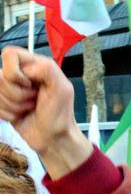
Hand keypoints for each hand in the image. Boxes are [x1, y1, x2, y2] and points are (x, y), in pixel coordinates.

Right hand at [0, 47, 91, 177]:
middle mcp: (20, 74)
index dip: (16, 73)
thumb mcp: (62, 89)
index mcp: (34, 65)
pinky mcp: (4, 104)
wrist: (53, 139)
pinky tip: (21, 116)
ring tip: (29, 109)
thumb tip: (26, 69)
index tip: (30, 86)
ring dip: (14, 106)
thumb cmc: (59, 116)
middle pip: (1, 77)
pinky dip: (8, 114)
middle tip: (34, 101)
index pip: (9, 54)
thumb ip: (47, 69)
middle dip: (18, 95)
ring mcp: (10, 90)